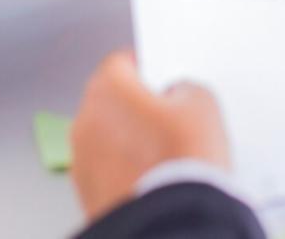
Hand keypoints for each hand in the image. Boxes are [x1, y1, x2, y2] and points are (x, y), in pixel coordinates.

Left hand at [70, 50, 230, 222]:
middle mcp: (85, 119)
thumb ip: (185, 88)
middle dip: (138, 108)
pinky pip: (106, 170)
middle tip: (171, 123)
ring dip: (129, 142)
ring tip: (165, 157)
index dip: (149, 70)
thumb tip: (179, 95)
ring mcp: (82, 159)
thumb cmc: (182, 162)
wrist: (173, 224)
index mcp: (107, 87)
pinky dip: (124, 171)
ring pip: (107, 138)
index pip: (124, 62)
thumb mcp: (202, 105)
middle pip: (112, 101)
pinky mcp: (86, 193)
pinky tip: (153, 179)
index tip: (165, 82)